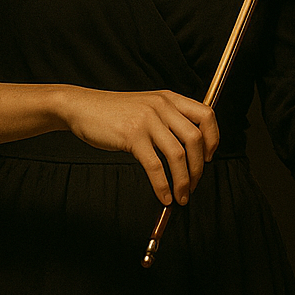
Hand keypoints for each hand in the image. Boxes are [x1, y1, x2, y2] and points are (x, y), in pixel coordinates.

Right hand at [57, 87, 219, 205]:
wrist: (82, 107)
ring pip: (177, 155)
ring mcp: (147, 121)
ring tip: (182, 196)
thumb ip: (169, 119)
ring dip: (183, 180)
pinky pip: (154, 165)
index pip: (206, 115)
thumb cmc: (115, 111)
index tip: (208, 157)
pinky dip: (163, 185)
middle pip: (195, 139)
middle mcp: (163, 107)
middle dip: (198, 167)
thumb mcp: (148, 106)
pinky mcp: (132, 136)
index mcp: (170, 99)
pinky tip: (164, 196)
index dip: (213, 138)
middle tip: (194, 184)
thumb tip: (190, 148)